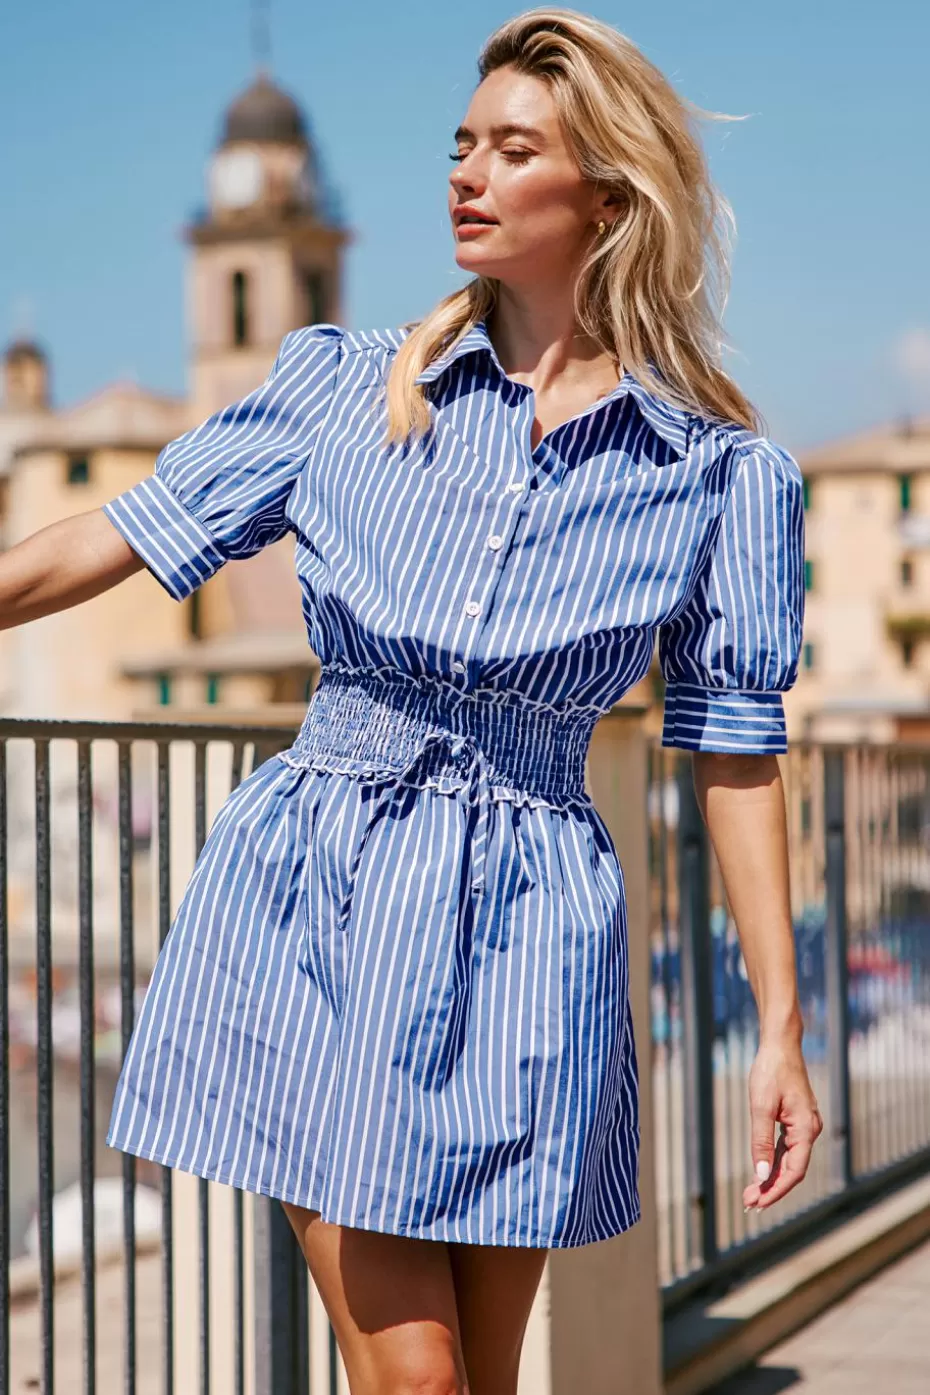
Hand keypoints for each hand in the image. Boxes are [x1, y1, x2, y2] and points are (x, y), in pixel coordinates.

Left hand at [742, 1034, 822, 1211]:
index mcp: (805, 1128)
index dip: (776, 1190)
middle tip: (748, 1202)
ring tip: (752, 1192)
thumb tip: (760, 1174)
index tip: (758, 1203)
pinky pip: (788, 1148)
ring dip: (771, 1177)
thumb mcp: (761, 1106)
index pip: (794, 1171)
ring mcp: (805, 1126)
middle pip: (793, 1169)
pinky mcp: (797, 1121)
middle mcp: (810, 1130)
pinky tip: (761, 1171)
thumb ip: (761, 1141)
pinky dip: (774, 1161)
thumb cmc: (770, 1072)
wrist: (780, 1046)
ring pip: (790, 1160)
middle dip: (771, 1188)